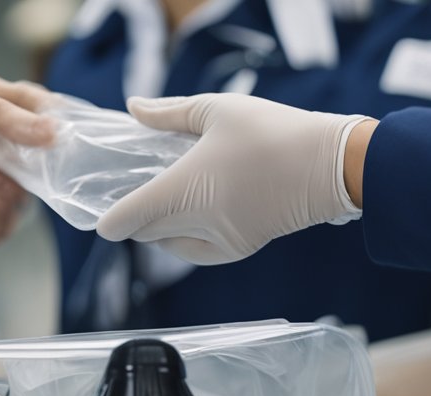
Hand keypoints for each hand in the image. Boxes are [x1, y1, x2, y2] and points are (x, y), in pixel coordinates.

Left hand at [95, 94, 372, 264]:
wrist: (328, 166)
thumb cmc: (272, 132)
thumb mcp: (216, 110)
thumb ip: (168, 113)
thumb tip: (134, 108)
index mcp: (183, 189)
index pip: (128, 219)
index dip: (108, 221)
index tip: (102, 215)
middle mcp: (197, 222)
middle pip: (146, 233)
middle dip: (134, 219)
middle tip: (135, 194)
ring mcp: (220, 240)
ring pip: (170, 245)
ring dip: (161, 230)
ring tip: (167, 200)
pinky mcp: (240, 248)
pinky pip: (198, 252)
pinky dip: (186, 240)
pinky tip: (192, 217)